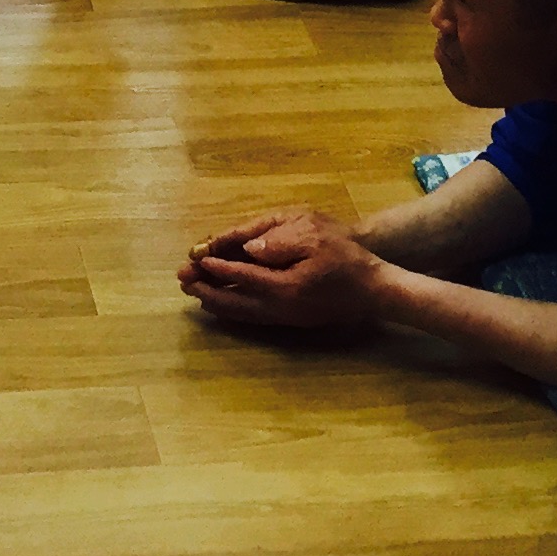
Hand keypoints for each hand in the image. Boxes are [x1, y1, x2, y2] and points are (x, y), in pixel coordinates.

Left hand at [177, 208, 385, 330]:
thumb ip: (280, 243)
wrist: (374, 286)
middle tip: (182, 280)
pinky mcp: (291, 319)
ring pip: (242, 312)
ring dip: (216, 301)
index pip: (243, 275)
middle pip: (235, 301)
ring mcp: (286, 317)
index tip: (195, 259)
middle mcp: (281, 307)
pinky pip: (254, 317)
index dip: (217, 266)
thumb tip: (249, 251)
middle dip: (207, 289)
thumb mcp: (315, 236)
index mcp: (286, 285)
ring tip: (193, 293)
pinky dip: (233, 310)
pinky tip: (222, 304)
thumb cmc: (346, 254)